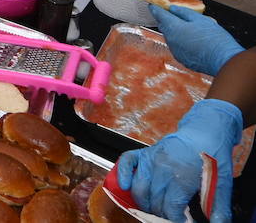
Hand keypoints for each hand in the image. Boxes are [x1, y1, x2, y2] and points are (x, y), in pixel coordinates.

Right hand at [116, 99, 242, 222]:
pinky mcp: (145, 152)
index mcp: (181, 179)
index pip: (170, 208)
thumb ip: (219, 208)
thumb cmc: (214, 156)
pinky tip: (125, 186)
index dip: (175, 220)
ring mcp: (151, 159)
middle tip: (169, 216)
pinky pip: (126, 162)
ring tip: (155, 208)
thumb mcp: (222, 184)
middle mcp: (162, 169)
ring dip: (143, 202)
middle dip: (160, 213)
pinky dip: (122, 174)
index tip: (181, 222)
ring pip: (138, 188)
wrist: (206, 131)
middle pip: (153, 201)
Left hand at [149, 3, 243, 75]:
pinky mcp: (181, 59)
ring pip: (170, 37)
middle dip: (166, 19)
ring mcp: (175, 51)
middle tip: (173, 14)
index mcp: (174, 27)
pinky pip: (177, 47)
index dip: (155, 8)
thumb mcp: (201, 19)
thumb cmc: (215, 39)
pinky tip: (192, 40)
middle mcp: (171, 40)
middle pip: (164, 26)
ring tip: (189, 28)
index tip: (152, 4)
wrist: (224, 61)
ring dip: (175, 31)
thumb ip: (184, 12)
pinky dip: (181, 42)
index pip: (159, 14)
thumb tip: (173, 9)